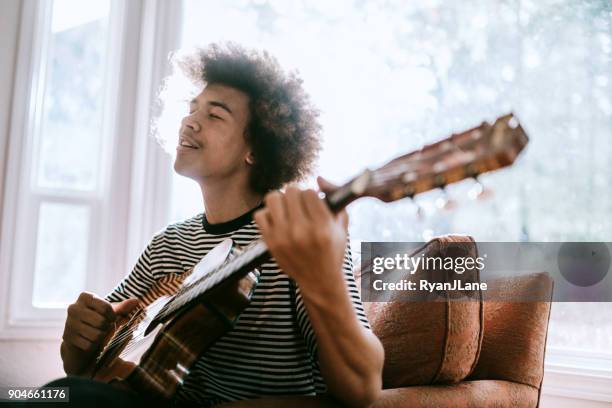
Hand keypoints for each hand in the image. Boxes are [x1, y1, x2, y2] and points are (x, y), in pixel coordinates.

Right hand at [62, 292, 138, 353]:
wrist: (80, 336)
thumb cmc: (97, 320)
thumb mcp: (109, 312)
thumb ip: (122, 307)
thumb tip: (136, 301)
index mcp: (85, 297)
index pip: (106, 307)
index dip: (113, 316)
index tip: (112, 318)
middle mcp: (73, 308)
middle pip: (101, 322)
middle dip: (106, 327)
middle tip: (103, 327)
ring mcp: (68, 323)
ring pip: (96, 335)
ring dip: (100, 338)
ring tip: (97, 334)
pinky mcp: (67, 338)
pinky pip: (88, 345)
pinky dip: (93, 346)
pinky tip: (90, 342)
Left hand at [254, 177, 347, 291]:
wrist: (319, 281)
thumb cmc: (332, 252)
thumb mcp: (342, 228)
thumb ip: (335, 201)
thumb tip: (320, 179)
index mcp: (322, 227)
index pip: (309, 192)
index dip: (311, 195)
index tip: (312, 202)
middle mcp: (301, 231)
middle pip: (291, 191)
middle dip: (296, 195)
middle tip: (299, 204)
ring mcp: (283, 237)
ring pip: (273, 198)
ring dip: (280, 200)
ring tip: (287, 209)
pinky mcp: (270, 243)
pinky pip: (260, 215)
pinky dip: (268, 214)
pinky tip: (277, 220)